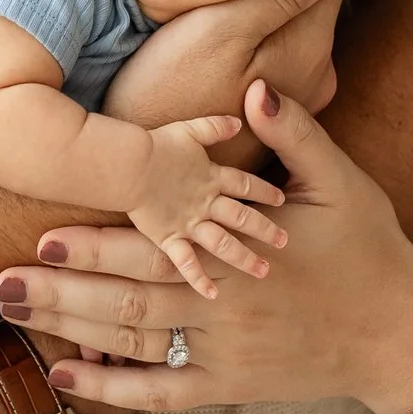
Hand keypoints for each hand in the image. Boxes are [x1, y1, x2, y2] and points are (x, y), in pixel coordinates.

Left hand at [0, 79, 412, 413]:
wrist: (403, 334)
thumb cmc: (373, 250)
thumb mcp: (341, 183)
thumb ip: (295, 134)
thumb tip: (257, 85)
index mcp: (242, 259)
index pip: (157, 251)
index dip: (99, 245)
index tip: (44, 234)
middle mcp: (225, 311)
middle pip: (130, 303)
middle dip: (64, 292)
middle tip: (1, 282)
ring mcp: (226, 355)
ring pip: (137, 346)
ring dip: (72, 331)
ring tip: (15, 316)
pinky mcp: (232, 387)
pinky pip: (163, 395)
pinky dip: (113, 392)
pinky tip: (65, 377)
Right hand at [127, 114, 288, 297]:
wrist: (128, 164)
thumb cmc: (155, 145)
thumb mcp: (190, 128)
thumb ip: (215, 126)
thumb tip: (239, 119)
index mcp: (213, 175)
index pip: (247, 184)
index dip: (265, 191)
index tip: (281, 200)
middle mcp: (206, 201)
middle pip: (242, 216)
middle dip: (265, 228)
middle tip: (284, 242)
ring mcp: (189, 222)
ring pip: (224, 243)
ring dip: (244, 257)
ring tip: (263, 270)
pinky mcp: (168, 237)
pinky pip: (186, 262)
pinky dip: (199, 279)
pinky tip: (213, 294)